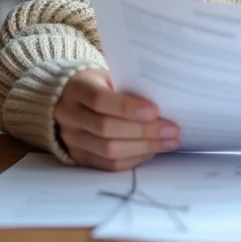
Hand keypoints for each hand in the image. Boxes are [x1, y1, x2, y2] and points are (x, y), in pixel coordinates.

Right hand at [55, 67, 179, 170]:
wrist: (73, 98)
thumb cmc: (102, 84)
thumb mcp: (112, 76)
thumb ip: (130, 87)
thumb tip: (164, 105)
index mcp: (77, 88)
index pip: (100, 100)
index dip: (128, 108)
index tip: (155, 111)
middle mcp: (69, 115)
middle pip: (106, 128)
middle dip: (144, 131)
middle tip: (172, 130)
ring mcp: (72, 139)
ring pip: (109, 151)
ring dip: (144, 148)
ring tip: (169, 142)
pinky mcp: (80, 157)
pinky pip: (109, 165)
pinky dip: (134, 159)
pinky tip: (152, 151)